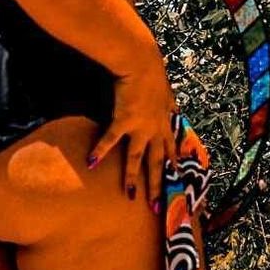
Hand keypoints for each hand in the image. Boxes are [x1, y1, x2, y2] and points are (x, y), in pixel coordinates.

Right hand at [88, 51, 178, 210]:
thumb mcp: (167, 91)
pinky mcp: (123, 120)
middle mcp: (155, 128)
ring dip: (132, 178)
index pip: (171, 149)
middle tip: (158, 206)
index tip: (178, 180)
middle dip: (158, 185)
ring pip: (136, 157)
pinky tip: (92, 163)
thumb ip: (169, 103)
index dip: (175, 165)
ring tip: (129, 196)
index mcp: (164, 122)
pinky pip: (110, 139)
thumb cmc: (152, 72)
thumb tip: (175, 108)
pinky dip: (101, 150)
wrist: (141, 62)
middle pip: (157, 162)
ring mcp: (140, 126)